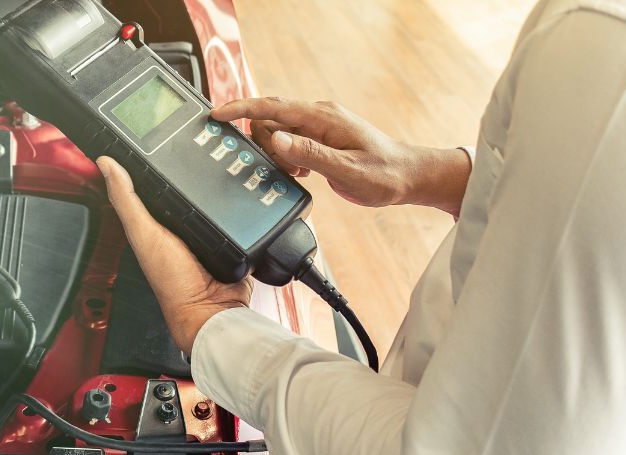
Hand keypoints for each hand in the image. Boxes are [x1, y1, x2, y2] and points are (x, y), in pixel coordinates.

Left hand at [97, 156, 250, 354]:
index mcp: (153, 222)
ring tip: (223, 158)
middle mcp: (178, 225)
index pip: (148, 182)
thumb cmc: (173, 281)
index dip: (150, 160)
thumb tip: (105, 164)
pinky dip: (239, 200)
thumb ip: (126, 200)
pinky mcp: (231, 234)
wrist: (213, 307)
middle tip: (198, 138)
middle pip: (184, 185)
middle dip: (192, 166)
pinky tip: (240, 188)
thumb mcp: (144, 234)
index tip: (154, 134)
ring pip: (211, 194)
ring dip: (219, 182)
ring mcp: (206, 229)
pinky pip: (235, 210)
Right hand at [212, 97, 470, 215]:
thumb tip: (277, 140)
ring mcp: (318, 125)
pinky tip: (302, 173)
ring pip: (277, 132)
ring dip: (277, 154)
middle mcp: (318, 116)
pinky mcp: (319, 136)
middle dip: (264, 145)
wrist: (409, 176)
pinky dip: (286, 157)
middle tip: (285, 170)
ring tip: (299, 174)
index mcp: (322, 118)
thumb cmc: (384, 175)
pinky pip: (289, 140)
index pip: (272, 107)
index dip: (241, 110)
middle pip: (269, 120)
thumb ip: (310, 154)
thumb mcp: (347, 170)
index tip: (216, 115)